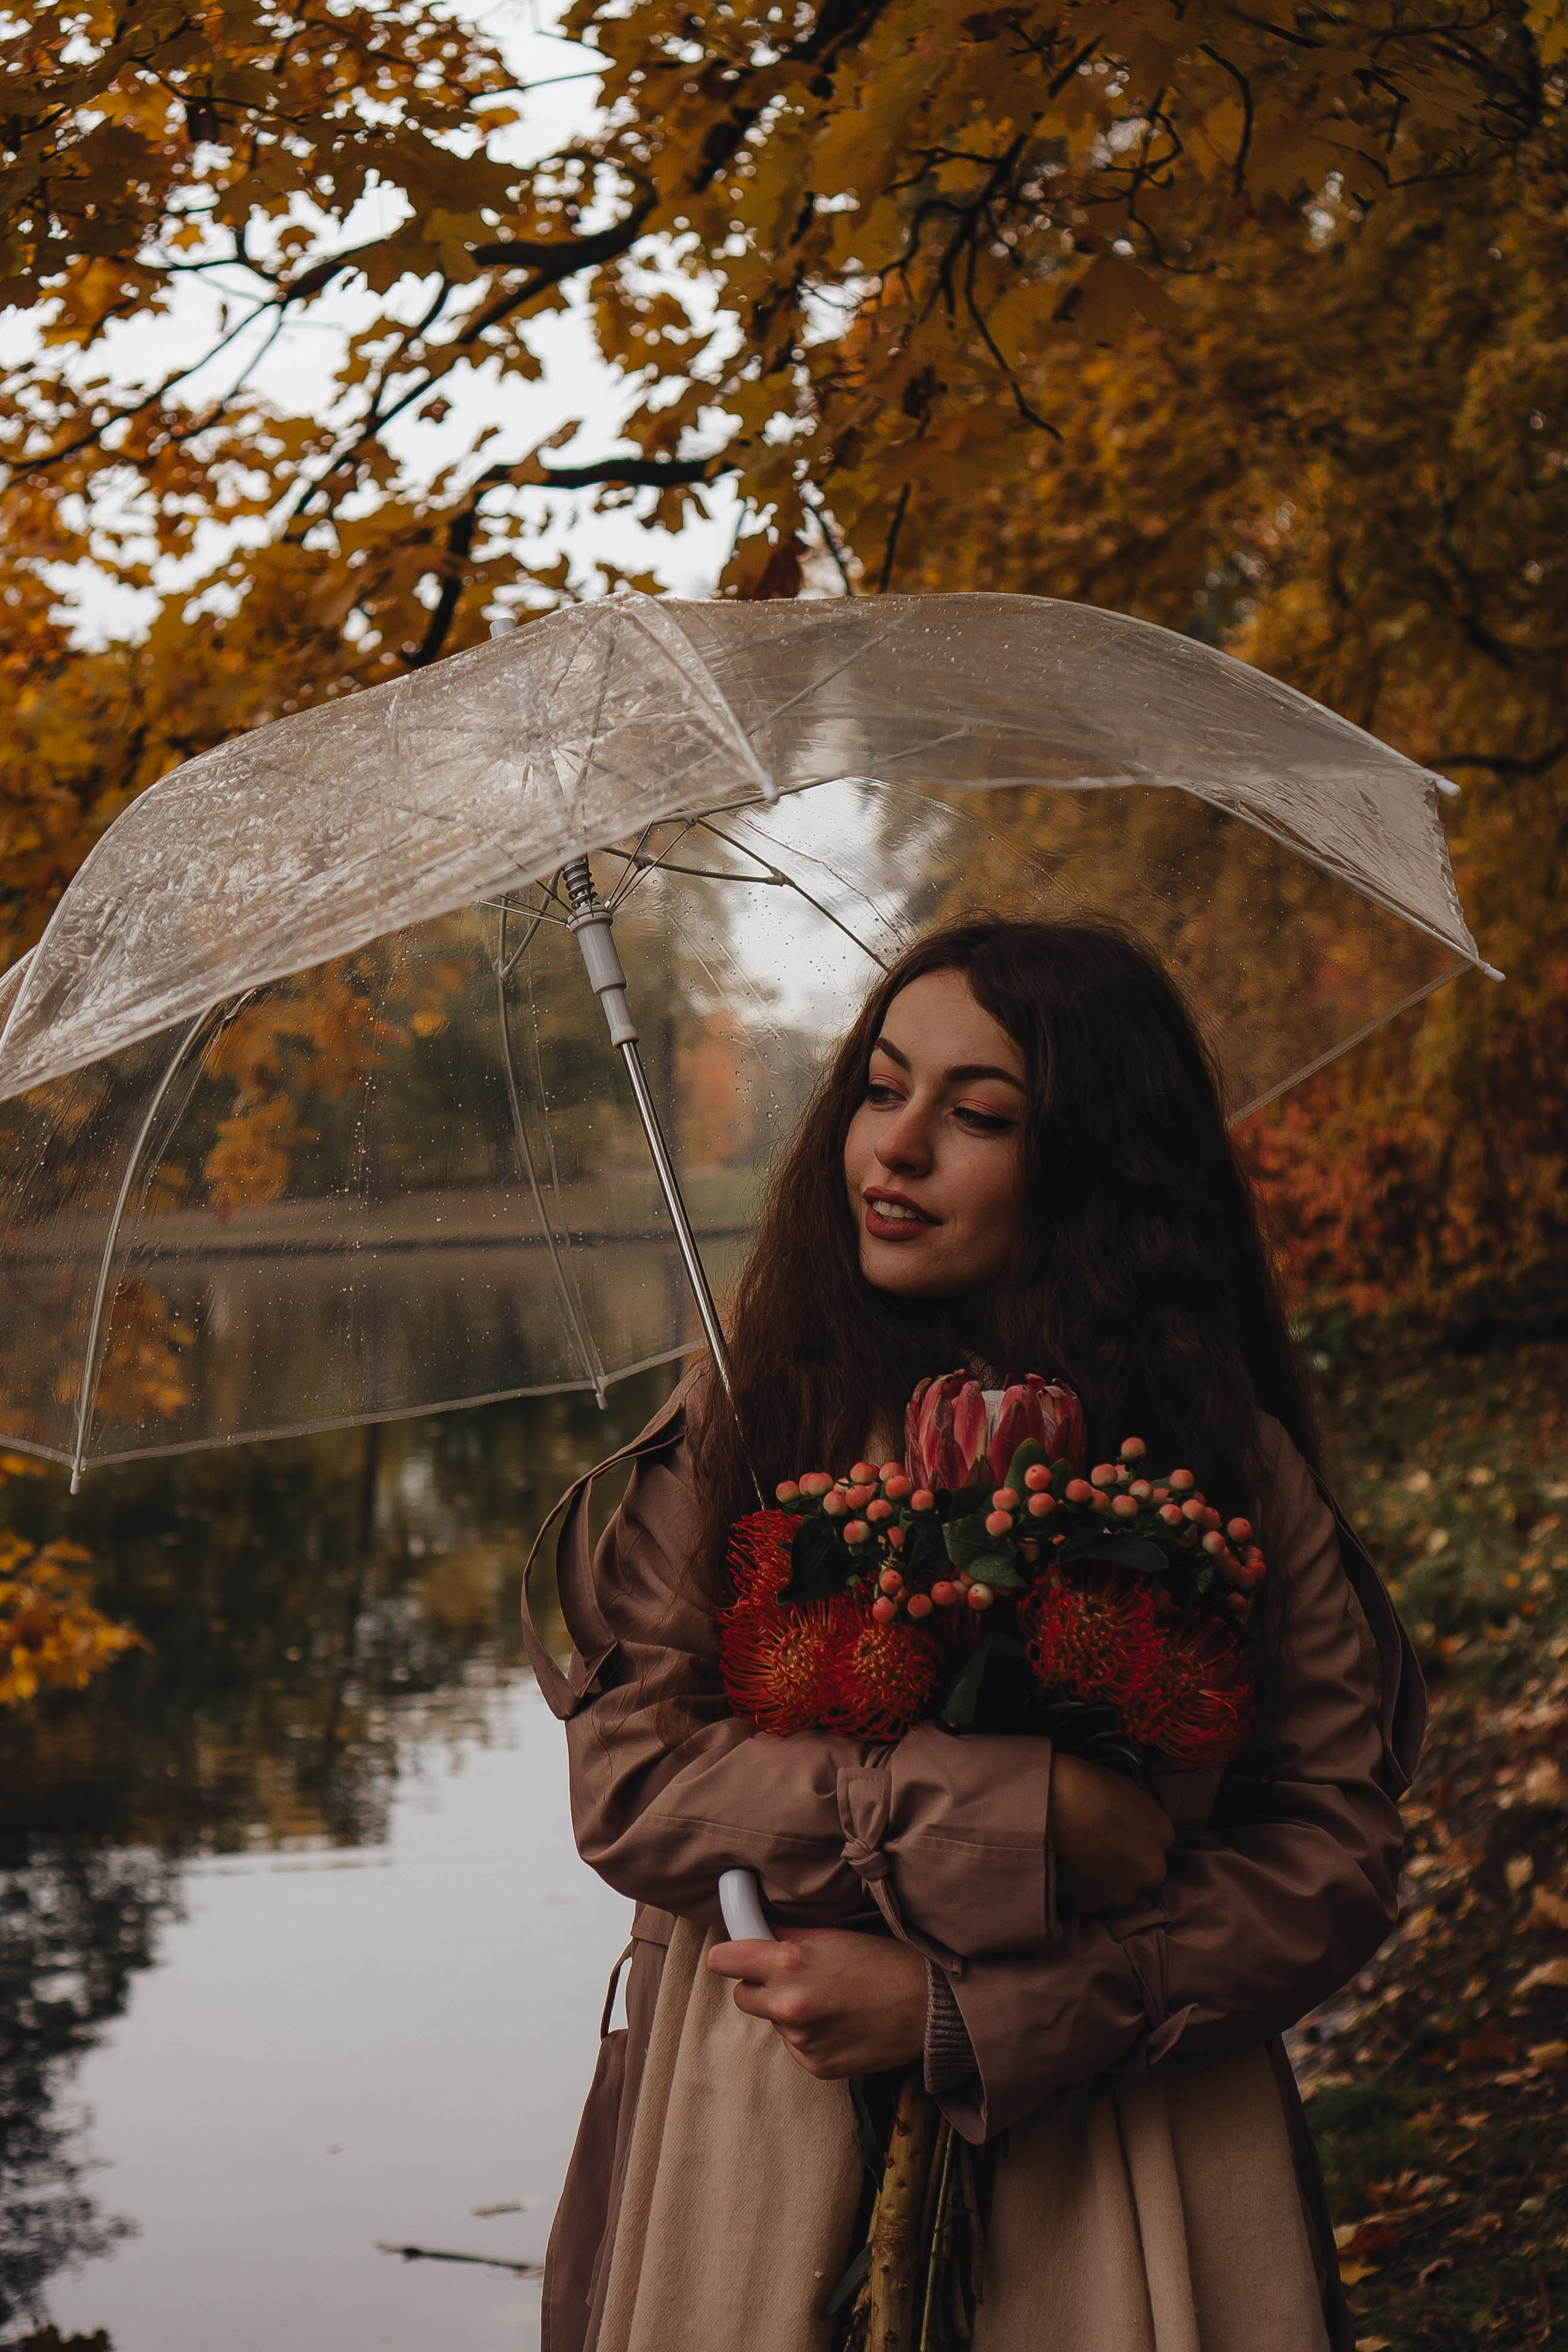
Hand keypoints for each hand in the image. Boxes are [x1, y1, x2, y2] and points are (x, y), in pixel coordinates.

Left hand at [707, 1927, 927, 2079]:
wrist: (929, 2009)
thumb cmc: (885, 1962)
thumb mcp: (835, 1936)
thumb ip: (791, 1937)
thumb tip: (761, 1932)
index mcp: (789, 1965)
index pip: (725, 1961)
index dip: (730, 1956)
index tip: (734, 1956)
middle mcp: (788, 2006)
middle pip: (742, 1996)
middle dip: (759, 1986)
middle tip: (791, 1977)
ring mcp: (801, 2041)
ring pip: (773, 2022)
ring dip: (789, 2012)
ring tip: (830, 2001)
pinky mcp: (816, 2066)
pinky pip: (795, 2046)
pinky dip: (809, 2035)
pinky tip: (839, 2023)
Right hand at [1049, 1753, 1173, 1913]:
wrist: (1047, 1804)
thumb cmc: (1085, 1785)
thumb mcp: (1127, 1789)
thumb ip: (1140, 1816)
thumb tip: (1134, 1826)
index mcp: (1162, 1834)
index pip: (1156, 1843)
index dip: (1136, 1839)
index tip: (1117, 1834)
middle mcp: (1152, 1869)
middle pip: (1143, 1871)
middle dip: (1126, 1864)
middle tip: (1098, 1849)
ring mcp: (1123, 1891)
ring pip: (1118, 1889)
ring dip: (1105, 1879)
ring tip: (1079, 1859)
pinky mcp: (1094, 1905)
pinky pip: (1091, 1898)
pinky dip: (1081, 1888)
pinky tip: (1067, 1869)